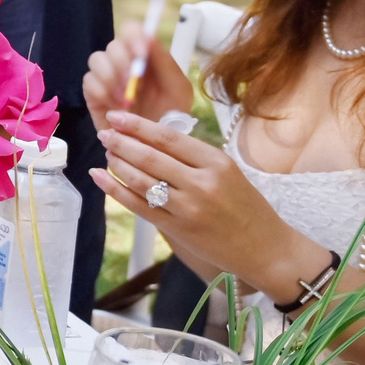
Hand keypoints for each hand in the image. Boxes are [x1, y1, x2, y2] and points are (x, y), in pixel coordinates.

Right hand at [81, 23, 190, 130]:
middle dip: (123, 62)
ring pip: (97, 60)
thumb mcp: (178, 88)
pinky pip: (88, 82)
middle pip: (113, 45)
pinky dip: (102, 92)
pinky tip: (116, 108)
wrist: (156, 146)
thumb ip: (165, 62)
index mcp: (145, 56)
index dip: (133, 37)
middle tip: (133, 83)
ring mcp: (106, 77)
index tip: (141, 55)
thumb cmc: (171, 116)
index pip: (131, 30)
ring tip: (126, 100)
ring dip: (112, 78)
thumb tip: (148, 37)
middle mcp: (124, 62)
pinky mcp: (93, 94)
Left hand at [92, 110, 327, 302]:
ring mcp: (188, 208)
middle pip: (151, 157)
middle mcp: (202, 183)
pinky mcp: (177, 229)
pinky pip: (138, 206)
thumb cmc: (246, 206)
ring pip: (141, 180)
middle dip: (122, 142)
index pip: (168, 138)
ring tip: (106, 152)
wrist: (264, 248)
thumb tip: (150, 137)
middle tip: (104, 132)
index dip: (138, 125)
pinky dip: (115, 190)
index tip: (117, 116)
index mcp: (216, 162)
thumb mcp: (227, 171)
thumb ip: (193, 157)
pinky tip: (100, 177)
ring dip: (118, 163)